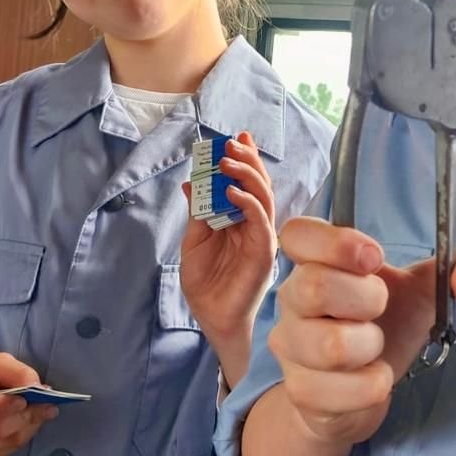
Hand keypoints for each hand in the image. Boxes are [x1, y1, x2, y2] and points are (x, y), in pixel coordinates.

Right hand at [0, 351, 58, 455]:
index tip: (24, 399)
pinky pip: (4, 453)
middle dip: (26, 417)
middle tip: (46, 405)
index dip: (2, 408)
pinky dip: (21, 438)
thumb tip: (38, 388)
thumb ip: (16, 372)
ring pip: (4, 444)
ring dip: (29, 428)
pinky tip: (25, 424)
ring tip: (40, 412)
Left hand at [179, 132, 278, 357]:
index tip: (234, 138)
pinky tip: (232, 191)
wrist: (212, 318)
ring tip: (228, 160)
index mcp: (240, 219)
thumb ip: (198, 212)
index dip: (244, 160)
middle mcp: (255, 225)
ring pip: (264, 196)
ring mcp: (261, 237)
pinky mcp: (263, 251)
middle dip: (247, 160)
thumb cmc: (207, 284)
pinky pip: (260, 221)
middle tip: (232, 143)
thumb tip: (191, 181)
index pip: (247, 183)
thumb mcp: (195, 240)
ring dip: (247, 175)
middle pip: (259, 184)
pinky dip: (248, 202)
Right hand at [268, 217, 455, 445]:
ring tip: (374, 348)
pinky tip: (372, 379)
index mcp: (317, 262)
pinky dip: (371, 387)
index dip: (333, 241)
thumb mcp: (429, 289)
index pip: (297, 233)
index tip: (374, 258)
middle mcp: (292, 300)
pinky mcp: (300, 391)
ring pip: (331, 345)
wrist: (361, 392)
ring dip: (371, 348)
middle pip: (314, 286)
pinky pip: (340, 391)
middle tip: (381, 308)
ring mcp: (291, 347)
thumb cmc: (391, 325)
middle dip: (367, 298)